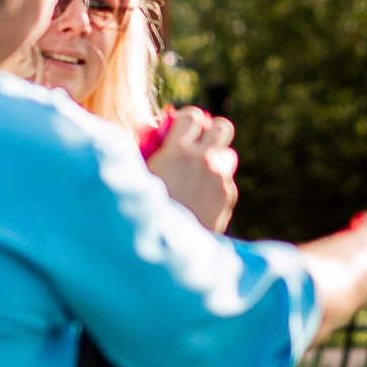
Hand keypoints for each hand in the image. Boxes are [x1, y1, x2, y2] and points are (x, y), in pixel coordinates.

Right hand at [147, 110, 238, 232]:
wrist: (161, 249)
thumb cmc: (142, 209)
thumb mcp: (139, 174)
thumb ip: (150, 150)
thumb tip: (155, 132)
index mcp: (177, 151)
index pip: (193, 116)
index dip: (187, 120)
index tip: (183, 128)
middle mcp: (204, 161)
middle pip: (223, 128)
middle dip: (212, 132)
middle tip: (200, 143)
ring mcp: (219, 180)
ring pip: (228, 156)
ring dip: (216, 160)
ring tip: (199, 174)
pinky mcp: (227, 198)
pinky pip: (226, 182)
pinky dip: (216, 185)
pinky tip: (199, 200)